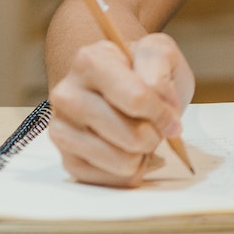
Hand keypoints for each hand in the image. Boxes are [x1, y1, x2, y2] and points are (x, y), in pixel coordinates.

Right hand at [49, 33, 195, 186]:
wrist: (123, 89)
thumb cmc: (142, 72)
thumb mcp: (159, 53)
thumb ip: (158, 65)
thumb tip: (159, 99)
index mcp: (89, 61)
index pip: (137, 99)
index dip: (162, 112)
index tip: (171, 115)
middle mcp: (66, 95)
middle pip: (132, 135)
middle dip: (155, 134)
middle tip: (154, 125)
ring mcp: (62, 130)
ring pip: (123, 161)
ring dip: (143, 154)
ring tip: (139, 135)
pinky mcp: (68, 160)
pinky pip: (113, 180)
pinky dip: (130, 169)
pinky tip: (126, 149)